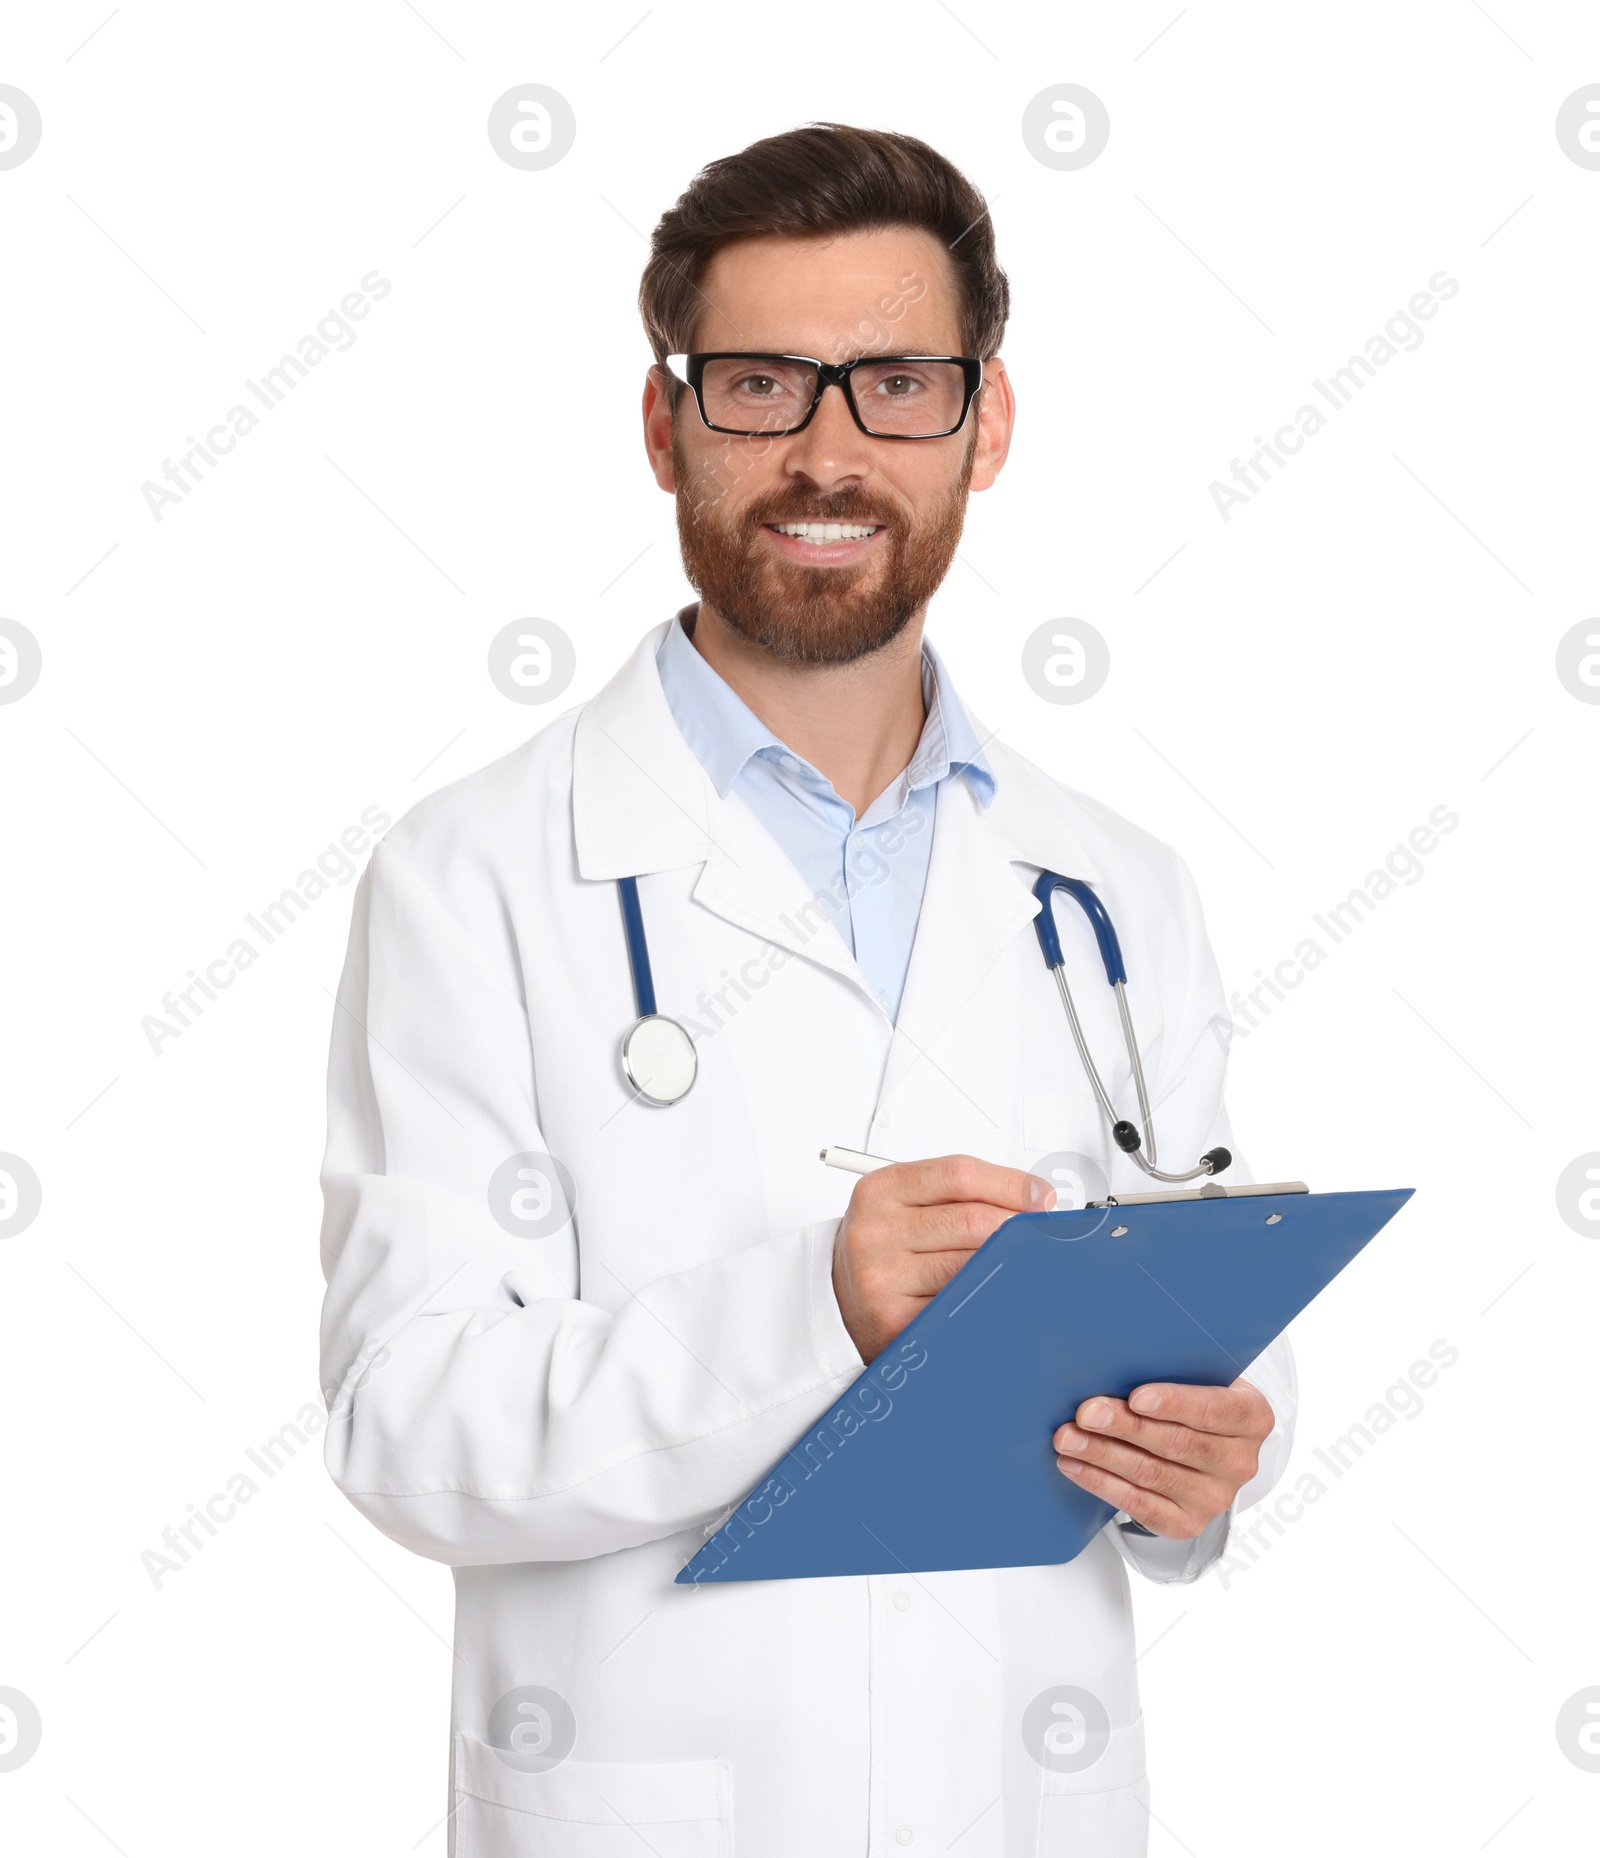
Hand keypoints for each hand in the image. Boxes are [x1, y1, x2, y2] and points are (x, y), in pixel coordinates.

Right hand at [833, 1155, 1054, 1362]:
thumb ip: (957, 1194)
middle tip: (1040, 1235)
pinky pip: (961, 1306)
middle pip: (972, 1221)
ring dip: (1009, 1265)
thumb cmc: (882, 1247)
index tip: (1041, 1198)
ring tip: (1024, 1263)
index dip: (1011, 1184)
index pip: (959, 1175)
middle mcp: (876, 1230)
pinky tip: (997, 1293)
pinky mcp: (895, 1319)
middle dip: (1018, 1228)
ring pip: (972, 1265)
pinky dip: (988, 1299)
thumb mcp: (903, 1203)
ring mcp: (883, 1277)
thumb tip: (1031, 1200)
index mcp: (881, 1190)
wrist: (837, 1299)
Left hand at [1052, 1378, 1273, 1539]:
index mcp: (1251, 1417)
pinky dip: (1101, 1483)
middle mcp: (1239, 1461)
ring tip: (1069, 1438)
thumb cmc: (1196, 1401)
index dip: (1174, 1403)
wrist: (1209, 1449)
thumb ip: (1174, 1371)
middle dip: (1125, 1427)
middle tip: (1087, 1413)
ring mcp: (1215, 1497)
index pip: (1213, 1410)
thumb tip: (1115, 1363)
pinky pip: (1139, 1504)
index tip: (1136, 1397)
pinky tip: (1076, 1466)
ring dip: (1103, 1454)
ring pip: (1151, 1474)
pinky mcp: (1187, 1523)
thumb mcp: (1200, 1378)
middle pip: (1176, 1443)